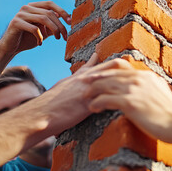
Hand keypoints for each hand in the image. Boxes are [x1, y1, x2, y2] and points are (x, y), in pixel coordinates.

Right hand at [0, 1, 70, 54]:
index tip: (70, 22)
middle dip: (60, 25)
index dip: (62, 11)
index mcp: (33, 6)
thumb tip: (69, 18)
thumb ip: (54, 25)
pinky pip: (34, 28)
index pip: (50, 4)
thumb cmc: (29, 38)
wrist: (11, 47)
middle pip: (49, 13)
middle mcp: (26, 7)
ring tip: (58, 39)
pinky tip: (40, 43)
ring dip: (54, 30)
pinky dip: (40, 37)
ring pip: (43, 19)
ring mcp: (20, 14)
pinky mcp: (16, 23)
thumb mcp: (45, 31)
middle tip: (65, 37)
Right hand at [12, 58, 131, 137]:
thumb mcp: (59, 90)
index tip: (114, 55)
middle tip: (130, 59)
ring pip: (108, 79)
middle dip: (118, 64)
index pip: (93, 66)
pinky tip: (128, 98)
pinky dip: (116, 96)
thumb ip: (70, 85)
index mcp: (76, 79)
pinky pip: (105, 97)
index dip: (103, 61)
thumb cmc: (47, 107)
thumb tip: (76, 86)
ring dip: (121, 78)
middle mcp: (82, 81)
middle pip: (105, 68)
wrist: (38, 115)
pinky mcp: (87, 103)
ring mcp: (86, 91)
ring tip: (133, 75)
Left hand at [86, 63, 171, 143]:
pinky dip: (96, 103)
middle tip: (83, 84)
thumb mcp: (161, 94)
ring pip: (105, 85)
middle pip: (110, 75)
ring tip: (85, 98)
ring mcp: (134, 89)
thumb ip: (151, 88)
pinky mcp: (129, 102)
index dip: (106, 72)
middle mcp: (139, 79)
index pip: (121, 69)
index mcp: (146, 76)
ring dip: (93, 91)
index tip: (96, 75)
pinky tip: (92, 108)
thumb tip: (147, 89)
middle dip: (95, 79)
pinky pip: (106, 99)